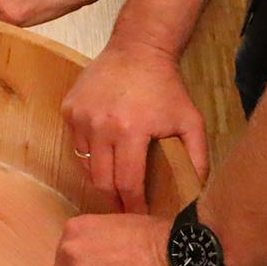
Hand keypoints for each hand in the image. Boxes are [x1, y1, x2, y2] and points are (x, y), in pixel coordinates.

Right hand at [63, 44, 209, 212]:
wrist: (137, 50)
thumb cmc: (166, 88)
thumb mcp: (191, 122)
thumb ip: (198, 159)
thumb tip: (198, 193)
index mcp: (130, 131)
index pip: (127, 183)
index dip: (134, 205)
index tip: (140, 215)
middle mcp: (99, 125)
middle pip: (101, 180)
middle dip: (114, 199)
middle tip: (125, 207)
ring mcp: (79, 116)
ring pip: (85, 164)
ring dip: (100, 177)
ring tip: (115, 182)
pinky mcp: (68, 109)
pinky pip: (76, 143)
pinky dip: (89, 154)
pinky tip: (105, 153)